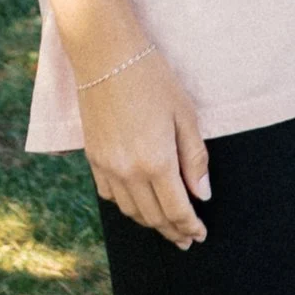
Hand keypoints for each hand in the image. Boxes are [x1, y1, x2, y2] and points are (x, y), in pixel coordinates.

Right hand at [80, 49, 211, 244]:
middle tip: (186, 239)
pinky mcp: (92, 158)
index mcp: (156, 162)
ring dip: (150, 222)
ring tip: (165, 225)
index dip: (190, 227)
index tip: (200, 235)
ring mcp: (106, 167)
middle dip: (172, 231)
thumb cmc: (152, 78)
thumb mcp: (185, 114)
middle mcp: (128, 172)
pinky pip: (109, 195)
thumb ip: (195, 158)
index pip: (177, 210)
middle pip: (153, 217)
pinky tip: (138, 204)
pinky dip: (126, 206)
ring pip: (130, 211)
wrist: (105, 55)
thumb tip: (202, 194)